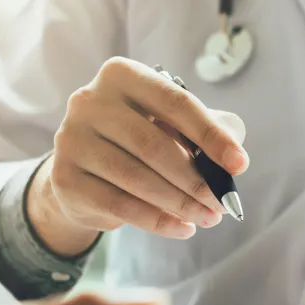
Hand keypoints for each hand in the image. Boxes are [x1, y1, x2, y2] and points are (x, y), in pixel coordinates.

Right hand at [27, 57, 248, 255]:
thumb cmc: (135, 142)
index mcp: (121, 75)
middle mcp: (89, 101)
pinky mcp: (65, 178)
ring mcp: (71, 139)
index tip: (239, 164)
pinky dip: (158, 221)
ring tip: (209, 217)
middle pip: (154, 145)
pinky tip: (184, 229)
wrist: (81, 171)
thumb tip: (235, 158)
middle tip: (223, 202)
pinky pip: (121, 206)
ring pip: (137, 178)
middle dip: (197, 179)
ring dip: (181, 203)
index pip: (175, 103)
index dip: (211, 135)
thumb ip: (203, 131)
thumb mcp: (168, 125)